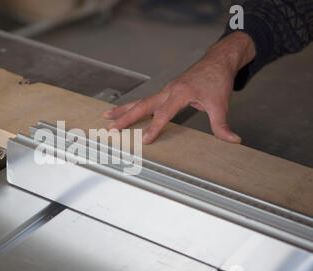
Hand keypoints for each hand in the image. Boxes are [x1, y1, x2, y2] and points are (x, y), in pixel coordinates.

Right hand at [103, 32, 255, 143]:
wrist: (217, 61)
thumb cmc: (217, 80)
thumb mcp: (221, 104)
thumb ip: (222, 124)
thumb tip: (232, 140)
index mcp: (180, 93)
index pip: (163, 113)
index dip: (154, 127)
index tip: (145, 140)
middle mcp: (169, 90)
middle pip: (143, 105)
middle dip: (126, 117)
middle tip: (111, 127)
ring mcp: (166, 90)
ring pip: (141, 101)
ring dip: (124, 110)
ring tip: (107, 116)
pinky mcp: (166, 91)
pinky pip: (146, 100)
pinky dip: (133, 106)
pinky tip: (125, 111)